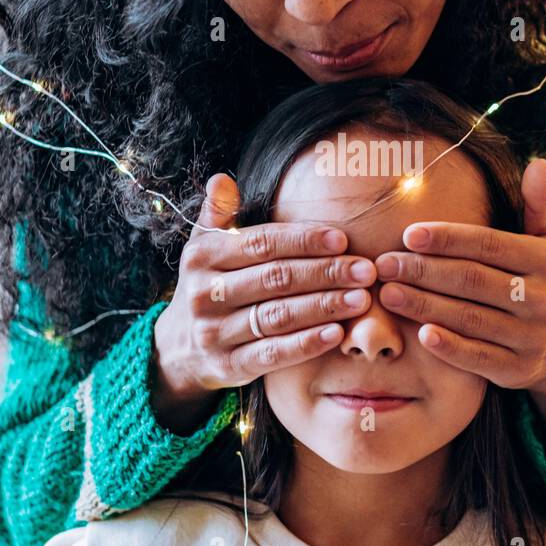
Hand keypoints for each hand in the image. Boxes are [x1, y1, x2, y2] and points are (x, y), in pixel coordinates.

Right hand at [151, 174, 375, 432]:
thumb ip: (218, 214)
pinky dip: (306, 344)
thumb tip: (222, 179)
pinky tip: (336, 333)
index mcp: (202, 256)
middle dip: (325, 273)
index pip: (262, 244)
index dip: (304, 241)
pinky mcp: (228, 366)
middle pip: (275, 279)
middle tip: (365, 270)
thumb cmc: (209, 286)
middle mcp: (205, 294)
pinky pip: (272, 354)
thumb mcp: (204, 248)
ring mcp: (214, 333)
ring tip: (361, 300)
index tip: (342, 239)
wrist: (180, 348)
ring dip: (324, 306)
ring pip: (278, 316)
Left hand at [373, 158, 545, 452]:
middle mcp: (541, 299)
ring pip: (469, 318)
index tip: (408, 234)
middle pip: (472, 280)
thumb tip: (539, 163)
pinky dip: (449, 347)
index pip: (489, 245)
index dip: (447, 239)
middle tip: (384, 264)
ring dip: (424, 305)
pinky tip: (420, 334)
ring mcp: (530, 337)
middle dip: (423, 271)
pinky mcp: (517, 371)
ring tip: (387, 293)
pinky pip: (478, 358)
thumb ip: (541, 204)